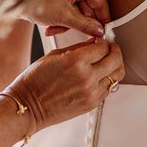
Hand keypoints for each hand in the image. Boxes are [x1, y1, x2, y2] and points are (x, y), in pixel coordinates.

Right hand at [8, 38, 123, 129]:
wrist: (28, 106)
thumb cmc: (36, 80)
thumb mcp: (54, 55)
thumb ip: (78, 48)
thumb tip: (94, 42)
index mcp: (76, 61)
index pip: (103, 46)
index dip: (103, 41)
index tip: (99, 40)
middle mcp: (87, 77)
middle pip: (116, 59)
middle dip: (114, 50)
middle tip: (109, 48)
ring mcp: (92, 92)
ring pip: (117, 75)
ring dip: (115, 65)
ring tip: (107, 62)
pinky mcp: (92, 104)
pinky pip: (109, 88)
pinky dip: (108, 79)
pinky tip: (99, 75)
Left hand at [20, 0, 110, 37]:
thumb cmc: (35, 0)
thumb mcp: (64, 17)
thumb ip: (85, 25)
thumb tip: (98, 30)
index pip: (100, 2)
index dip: (102, 19)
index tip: (102, 32)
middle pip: (87, 7)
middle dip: (78, 23)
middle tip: (74, 33)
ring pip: (76, 10)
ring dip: (67, 23)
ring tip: (55, 28)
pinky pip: (66, 7)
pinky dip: (61, 18)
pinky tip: (51, 26)